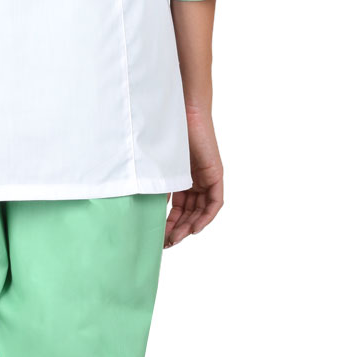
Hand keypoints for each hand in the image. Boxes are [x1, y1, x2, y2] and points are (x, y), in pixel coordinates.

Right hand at [164, 108, 223, 247]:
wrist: (180, 112)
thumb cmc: (164, 133)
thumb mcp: (156, 166)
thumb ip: (153, 186)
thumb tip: (141, 209)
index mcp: (180, 179)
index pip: (178, 208)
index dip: (169, 224)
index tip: (159, 238)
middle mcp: (195, 181)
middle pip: (190, 213)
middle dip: (178, 230)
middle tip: (166, 243)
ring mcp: (206, 178)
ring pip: (201, 211)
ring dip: (190, 227)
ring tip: (177, 238)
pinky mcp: (215, 175)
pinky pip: (215, 203)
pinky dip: (206, 217)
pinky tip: (194, 228)